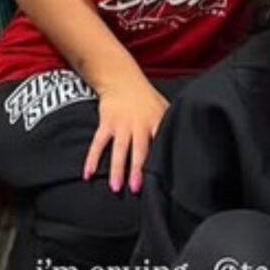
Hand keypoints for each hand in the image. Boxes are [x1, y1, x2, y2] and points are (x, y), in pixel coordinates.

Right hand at [84, 77, 168, 194]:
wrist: (123, 80)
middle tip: (137, 188)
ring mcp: (122, 124)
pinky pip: (98, 144)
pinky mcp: (106, 123)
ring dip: (117, 169)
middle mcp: (140, 124)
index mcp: (157, 121)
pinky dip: (91, 159)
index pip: (161, 142)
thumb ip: (169, 126)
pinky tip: (88, 174)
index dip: (162, 158)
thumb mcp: (164, 108)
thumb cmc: (147, 98)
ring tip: (116, 188)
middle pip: (139, 150)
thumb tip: (182, 147)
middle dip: (138, 170)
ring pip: (119, 150)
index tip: (163, 176)